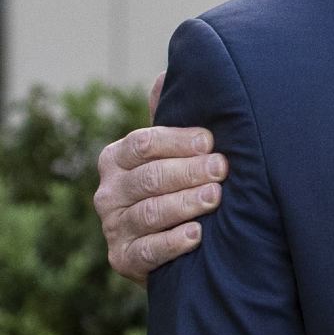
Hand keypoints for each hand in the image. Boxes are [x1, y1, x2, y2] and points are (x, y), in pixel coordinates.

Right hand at [93, 72, 226, 285]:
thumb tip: (164, 75)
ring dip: (185, 203)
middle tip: (222, 168)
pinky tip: (197, 235)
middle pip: (149, 177)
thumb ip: (170, 117)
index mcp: (118, 158)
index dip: (178, 141)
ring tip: (216, 196)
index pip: (143, 143)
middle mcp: (109, 191)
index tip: (210, 140)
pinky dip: (173, 243)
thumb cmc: (178, 183)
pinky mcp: (123, 260)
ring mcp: (114, 227)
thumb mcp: (173, 150)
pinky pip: (147, 252)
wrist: (174, 244)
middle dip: (189, 171)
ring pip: (150, 212)